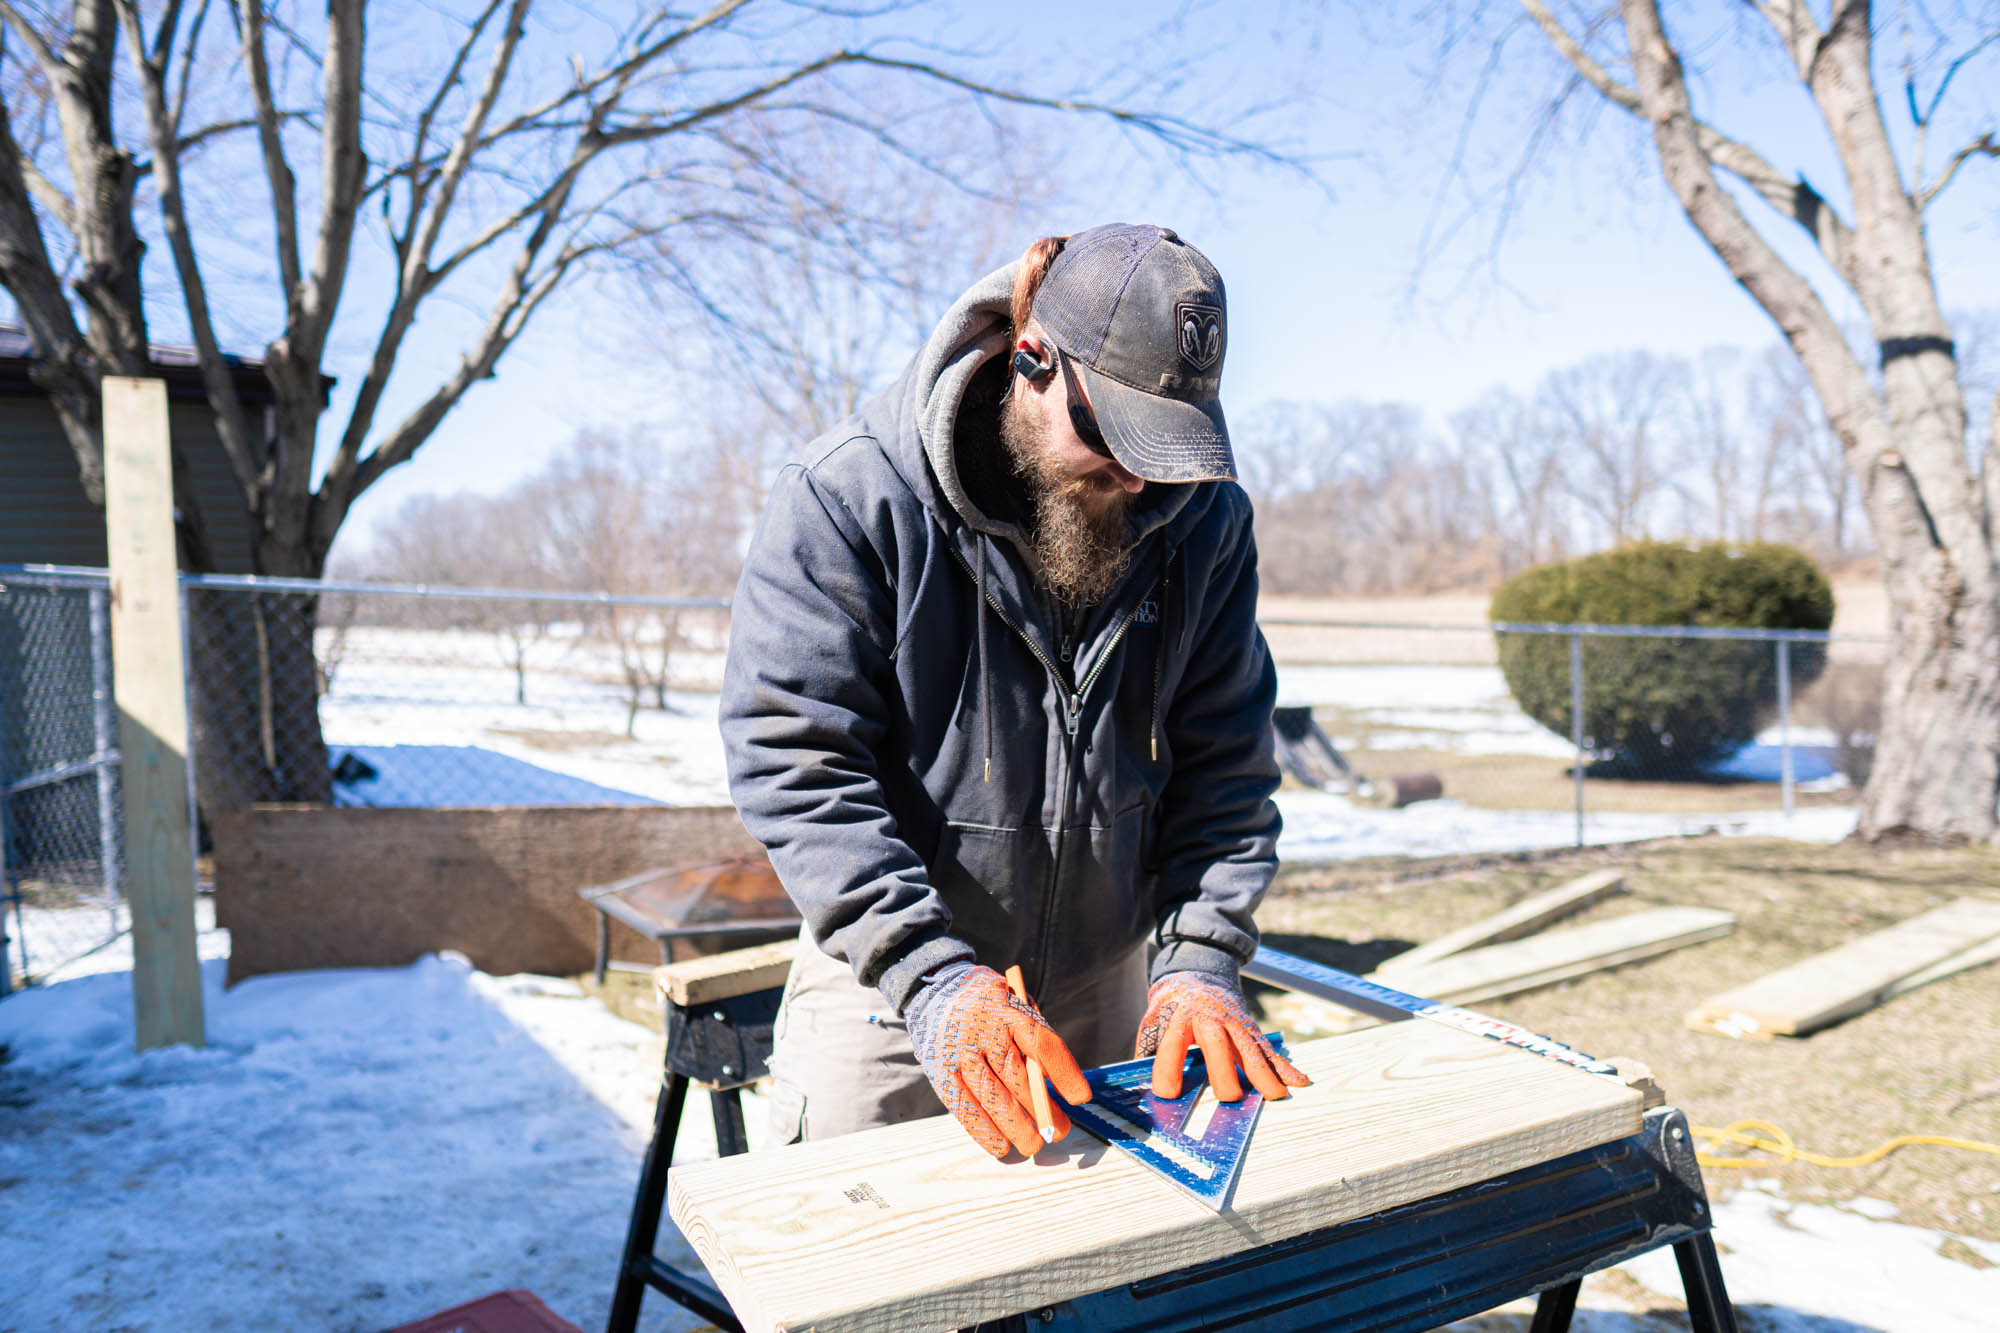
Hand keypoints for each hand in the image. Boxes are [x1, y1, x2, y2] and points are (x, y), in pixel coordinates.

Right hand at [905, 965, 1091, 1158]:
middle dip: (1042, 1110)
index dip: (1063, 1073)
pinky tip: (1000, 1146)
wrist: (935, 991)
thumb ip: (1032, 1038)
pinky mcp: (939, 1070)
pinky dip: (983, 1130)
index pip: (1041, 1043)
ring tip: (1033, 1144)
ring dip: (1016, 1127)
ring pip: (991, 1097)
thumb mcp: (1015, 1005)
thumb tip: (1052, 1086)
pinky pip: (963, 1106)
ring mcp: (958, 1051)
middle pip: (1017, 1077)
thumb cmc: (989, 1006)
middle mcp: (982, 1028)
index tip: (1080, 1098)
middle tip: (1059, 1130)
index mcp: (1007, 1007)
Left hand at [1134, 971, 1310, 1102]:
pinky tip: (1298, 1081)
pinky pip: (1268, 1049)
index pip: (1172, 1042)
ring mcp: (1234, 1022)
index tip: (1167, 1093)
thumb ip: (1147, 1048)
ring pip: (1249, 1047)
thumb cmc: (1172, 1006)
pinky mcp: (1250, 1029)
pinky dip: (1284, 1066)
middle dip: (1224, 1070)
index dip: (1168, 1067)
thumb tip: (1136, 1081)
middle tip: (1229, 1098)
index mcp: (1180, 1015)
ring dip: (1264, 1072)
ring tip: (1275, 1095)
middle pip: (1218, 1044)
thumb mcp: (1153, 1019)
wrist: (1198, 973)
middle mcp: (1210, 1018)